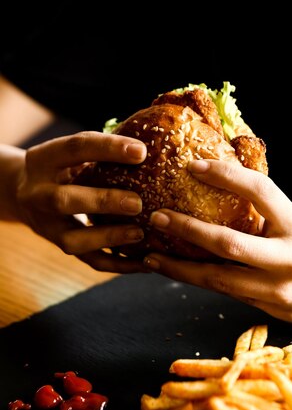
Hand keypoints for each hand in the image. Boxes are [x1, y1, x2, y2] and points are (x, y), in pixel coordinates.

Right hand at [13, 131, 148, 272]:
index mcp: (43, 159)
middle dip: (102, 202)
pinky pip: (89, 261)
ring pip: (72, 240)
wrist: (24, 193)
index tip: (142, 152)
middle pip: (64, 200)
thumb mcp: (71, 152)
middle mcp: (37, 194)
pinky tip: (144, 262)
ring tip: (140, 234)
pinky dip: (118, 264)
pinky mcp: (61, 246)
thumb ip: (101, 149)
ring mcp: (46, 225)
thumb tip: (148, 146)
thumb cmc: (64, 166)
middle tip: (136, 203)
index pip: (75, 148)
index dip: (108, 149)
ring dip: (109, 238)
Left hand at [143, 159, 291, 329]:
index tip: (194, 165)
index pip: (261, 192)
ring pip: (220, 279)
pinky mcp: (271, 311)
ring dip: (181, 267)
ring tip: (151, 255)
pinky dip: (199, 282)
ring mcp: (279, 290)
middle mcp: (290, 259)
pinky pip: (227, 294)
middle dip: (189, 230)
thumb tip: (225, 188)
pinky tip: (177, 272)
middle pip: (230, 243)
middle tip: (158, 216)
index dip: (226, 175)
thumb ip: (269, 214)